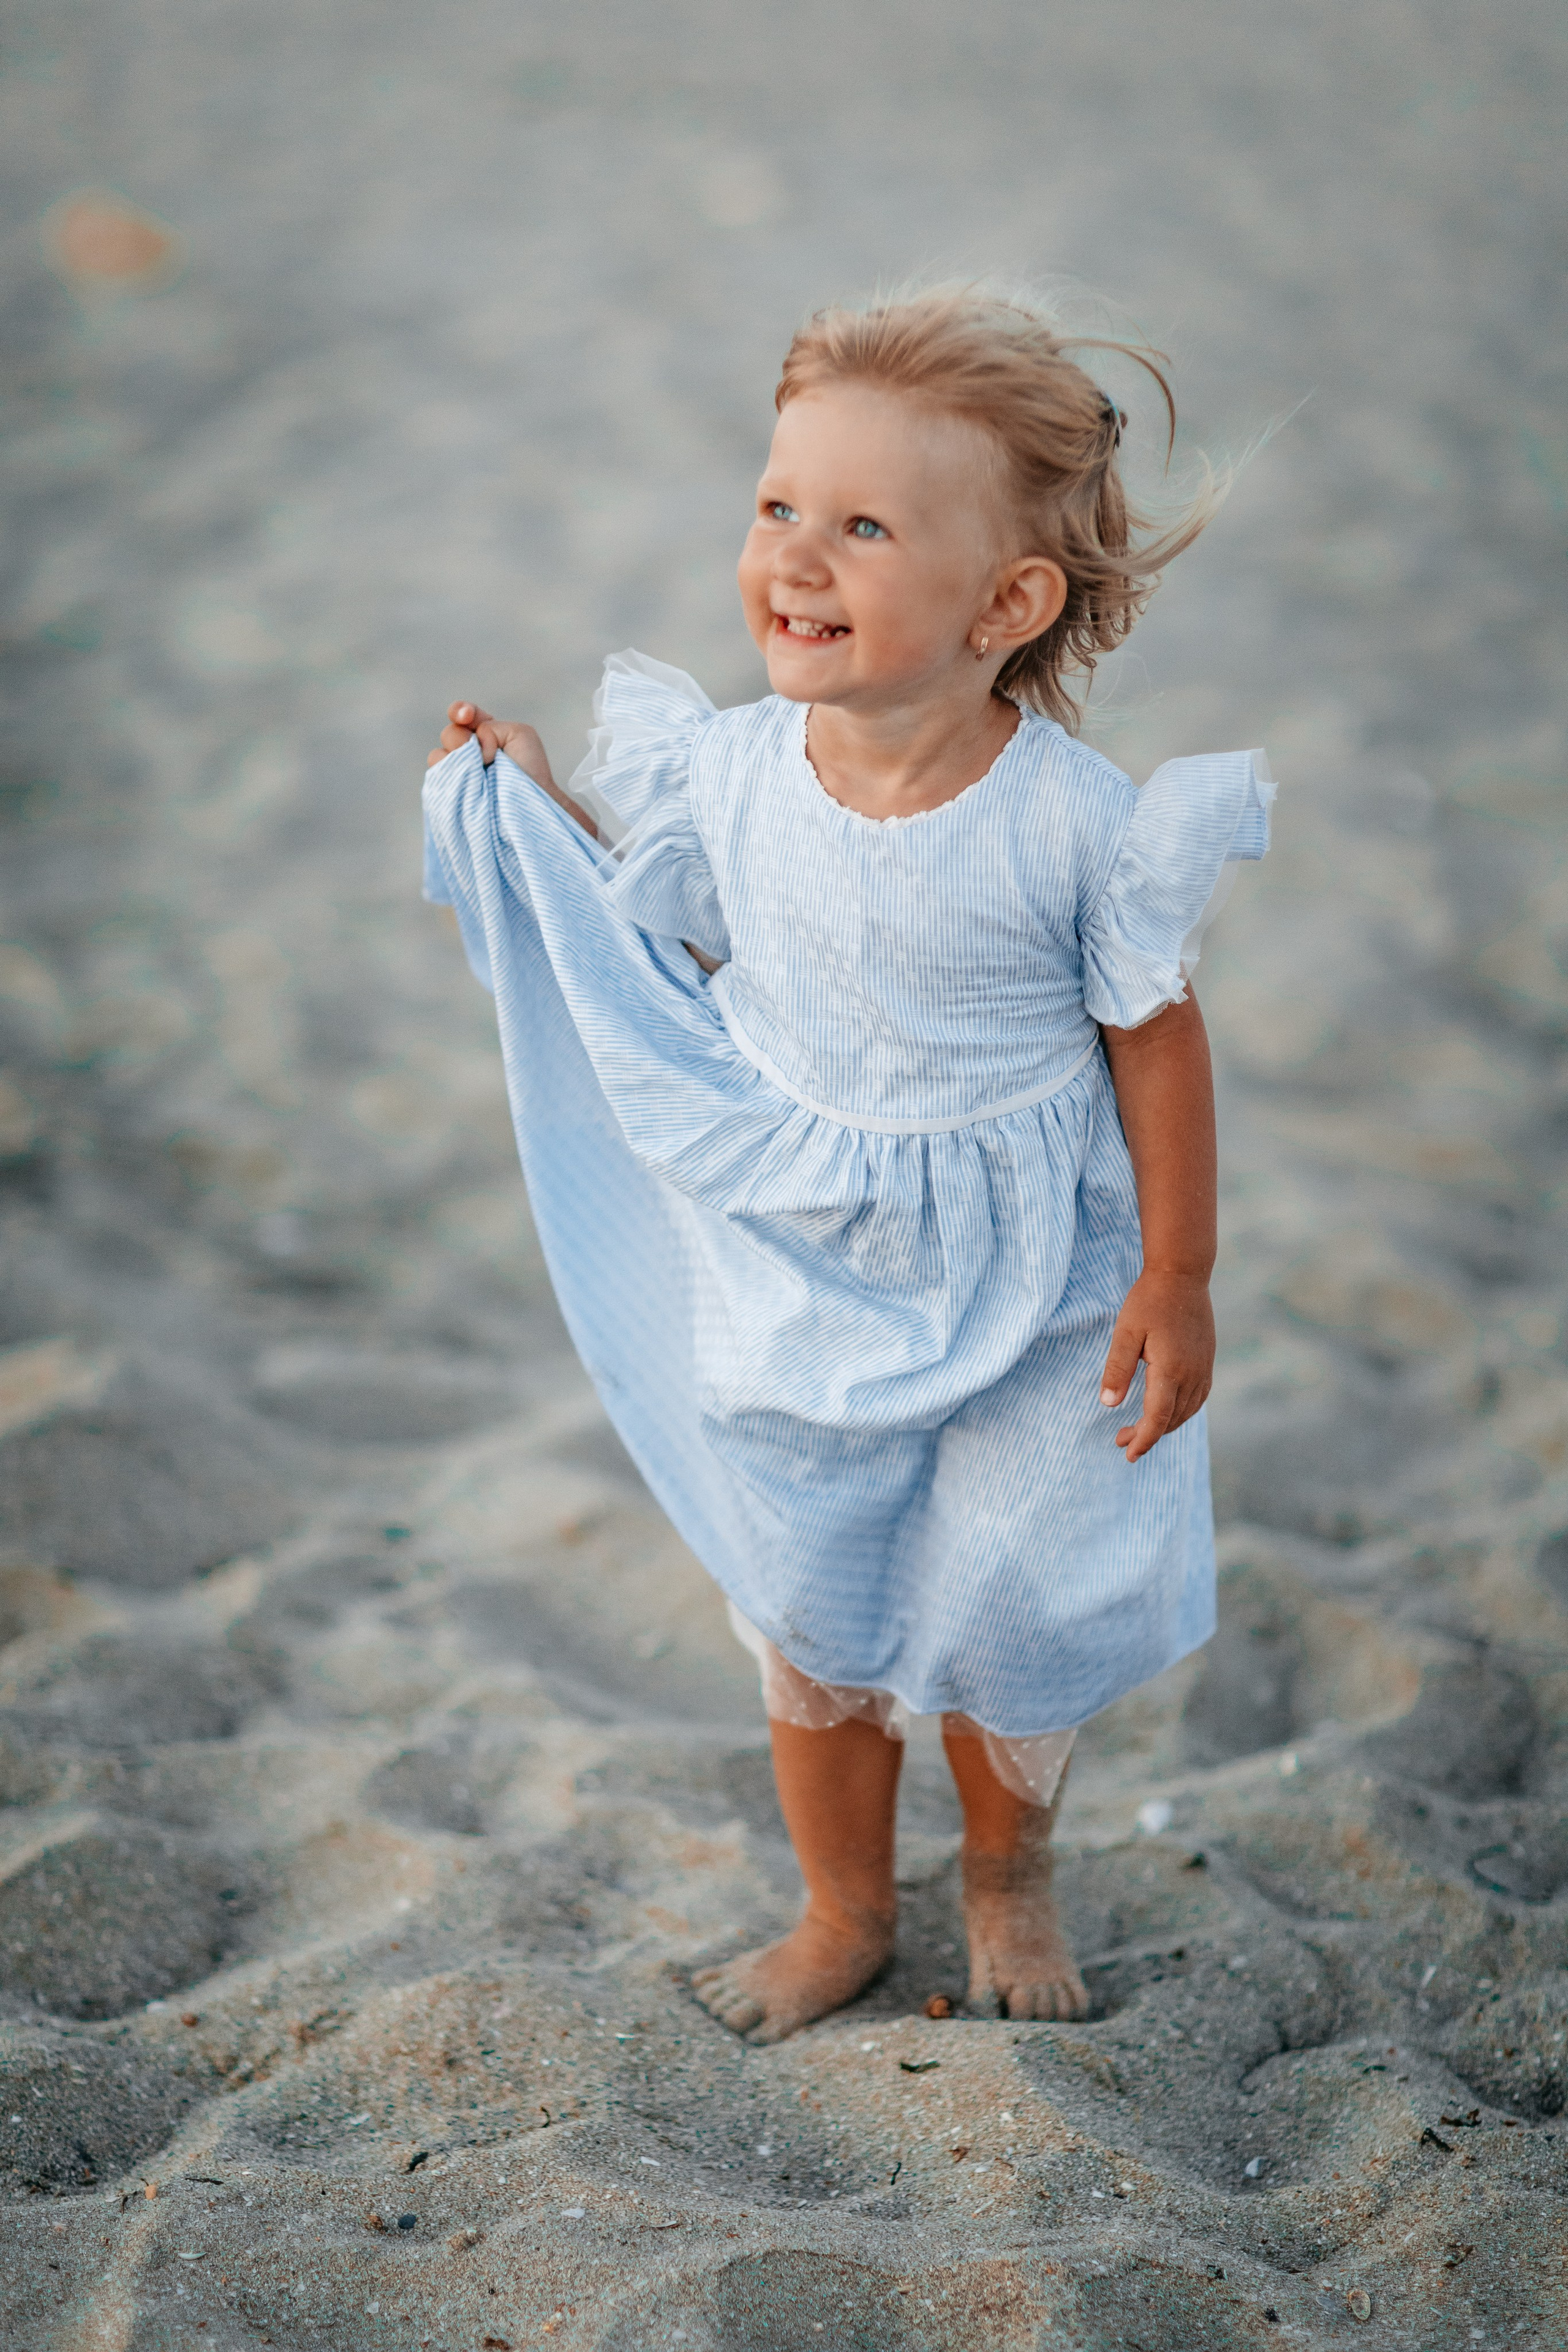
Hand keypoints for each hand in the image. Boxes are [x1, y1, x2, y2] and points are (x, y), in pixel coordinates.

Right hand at [427, 700, 553, 781]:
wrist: (528, 802)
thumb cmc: (530, 769)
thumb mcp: (519, 734)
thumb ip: (490, 726)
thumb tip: (472, 747)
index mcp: (484, 733)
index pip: (462, 714)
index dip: (460, 711)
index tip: (466, 716)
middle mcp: (468, 751)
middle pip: (449, 733)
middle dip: (461, 738)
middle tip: (483, 755)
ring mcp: (458, 771)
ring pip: (438, 755)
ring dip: (454, 757)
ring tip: (477, 771)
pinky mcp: (450, 790)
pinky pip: (436, 775)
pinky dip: (446, 773)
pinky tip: (464, 780)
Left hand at [1098, 1269, 1214, 1463]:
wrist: (1182, 1276)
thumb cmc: (1148, 1302)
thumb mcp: (1125, 1333)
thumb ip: (1117, 1370)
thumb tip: (1109, 1404)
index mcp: (1170, 1369)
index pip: (1158, 1417)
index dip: (1143, 1439)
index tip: (1128, 1453)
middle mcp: (1192, 1374)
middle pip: (1172, 1420)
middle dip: (1148, 1435)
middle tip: (1121, 1440)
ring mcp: (1203, 1369)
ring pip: (1186, 1412)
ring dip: (1164, 1426)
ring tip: (1139, 1430)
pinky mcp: (1207, 1363)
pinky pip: (1197, 1399)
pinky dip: (1180, 1413)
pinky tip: (1165, 1412)